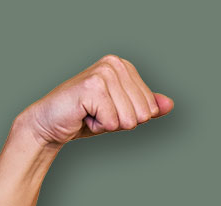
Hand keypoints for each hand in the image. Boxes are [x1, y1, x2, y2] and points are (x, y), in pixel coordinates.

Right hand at [14, 54, 172, 147]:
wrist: (51, 123)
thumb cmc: (87, 117)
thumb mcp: (123, 112)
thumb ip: (146, 107)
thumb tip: (169, 104)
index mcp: (123, 66)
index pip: (151, 107)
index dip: (131, 117)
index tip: (108, 109)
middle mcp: (113, 64)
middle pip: (143, 114)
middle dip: (122, 122)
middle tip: (99, 113)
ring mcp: (102, 73)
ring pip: (129, 119)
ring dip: (109, 124)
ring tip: (91, 113)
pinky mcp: (92, 87)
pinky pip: (113, 122)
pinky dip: (98, 126)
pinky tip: (84, 115)